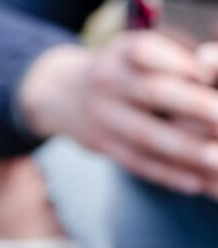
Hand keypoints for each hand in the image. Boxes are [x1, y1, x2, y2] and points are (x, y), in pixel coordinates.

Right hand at [18, 33, 217, 195]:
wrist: (60, 93)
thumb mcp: (134, 50)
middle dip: (193, 106)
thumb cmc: (118, 69)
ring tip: (216, 159)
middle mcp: (108, 82)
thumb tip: (210, 75)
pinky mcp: (103, 147)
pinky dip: (167, 174)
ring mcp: (103, 118)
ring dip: (186, 150)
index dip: (181, 64)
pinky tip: (194, 182)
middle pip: (152, 93)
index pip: (149, 53)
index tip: (208, 75)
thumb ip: (170, 57)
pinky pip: (137, 163)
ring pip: (147, 137)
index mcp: (122, 50)